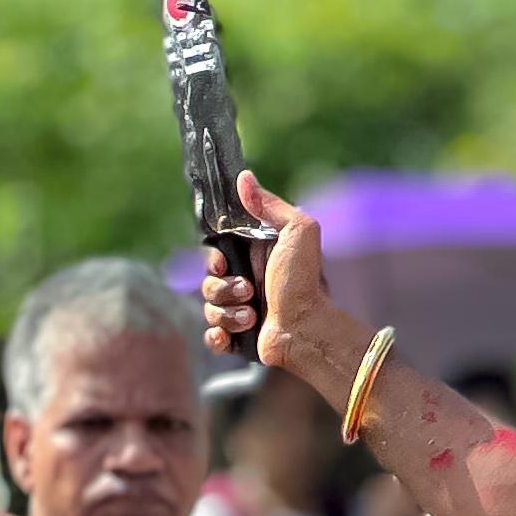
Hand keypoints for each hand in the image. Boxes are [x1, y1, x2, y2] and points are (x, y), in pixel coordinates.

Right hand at [199, 171, 330, 366]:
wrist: (308, 329)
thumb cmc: (304, 281)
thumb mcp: (297, 232)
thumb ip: (271, 205)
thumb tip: (245, 178)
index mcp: (255, 256)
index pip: (215, 253)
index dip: (212, 259)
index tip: (221, 264)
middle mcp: (247, 281)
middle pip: (208, 281)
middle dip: (222, 288)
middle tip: (247, 291)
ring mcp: (242, 309)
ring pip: (209, 308)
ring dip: (227, 313)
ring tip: (251, 317)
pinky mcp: (239, 337)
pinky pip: (212, 335)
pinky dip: (218, 336)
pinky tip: (231, 335)